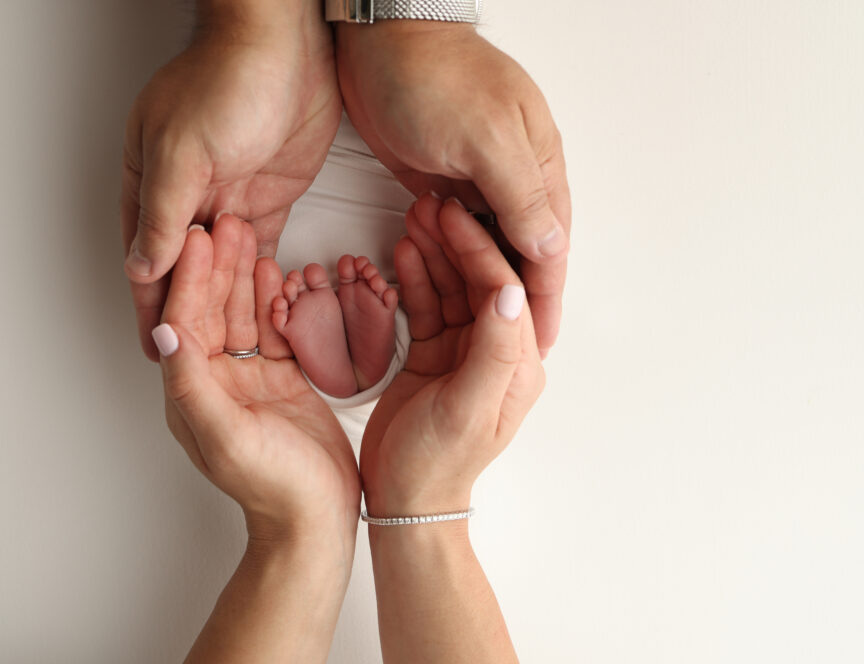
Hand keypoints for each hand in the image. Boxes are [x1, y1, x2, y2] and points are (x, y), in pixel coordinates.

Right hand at [123, 1, 341, 360]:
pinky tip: (260, 311)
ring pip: (220, 268)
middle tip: (191, 361)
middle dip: (185, 315)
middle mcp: (188, 197)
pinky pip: (259, 252)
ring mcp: (229, 200)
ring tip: (228, 349)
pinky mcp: (269, 201)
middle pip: (181, 270)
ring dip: (221, 304)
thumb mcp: (183, 153)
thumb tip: (142, 269)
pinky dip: (258, 281)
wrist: (287, 46)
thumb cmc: (227, 80)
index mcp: (152, 184)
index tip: (155, 348)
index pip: (145, 258)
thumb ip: (165, 216)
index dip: (149, 305)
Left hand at [153, 215, 359, 558]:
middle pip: (212, 310)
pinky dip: (276, 300)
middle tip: (225, 221)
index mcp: (190, 393)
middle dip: (216, 264)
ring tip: (248, 233)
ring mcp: (248, 379)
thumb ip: (191, 383)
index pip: (185, 322)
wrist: (316, 518)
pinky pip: (275, 330)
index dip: (190, 278)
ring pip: (243, 314)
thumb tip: (162, 332)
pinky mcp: (281, 379)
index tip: (197, 238)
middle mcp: (214, 381)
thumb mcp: (225, 436)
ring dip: (244, 274)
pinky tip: (276, 270)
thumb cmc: (272, 488)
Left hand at [335, 21, 570, 356]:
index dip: (546, 302)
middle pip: (524, 254)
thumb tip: (553, 248)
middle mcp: (515, 177)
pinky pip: (456, 231)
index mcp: (539, 166)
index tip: (541, 349)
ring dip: (481, 281)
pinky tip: (441, 276)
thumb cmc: (432, 77)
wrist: (378, 41)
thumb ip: (521, 195)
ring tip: (473, 327)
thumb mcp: (485, 138)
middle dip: (518, 302)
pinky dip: (451, 255)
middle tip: (508, 354)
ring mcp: (478, 180)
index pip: (550, 249)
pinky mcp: (442, 180)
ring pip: (489, 246)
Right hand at [360, 194, 545, 515]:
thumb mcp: (468, 409)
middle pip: (478, 280)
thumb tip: (512, 292)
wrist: (404, 498)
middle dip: (456, 241)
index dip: (480, 250)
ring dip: (434, 252)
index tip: (455, 217)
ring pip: (451, 287)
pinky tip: (402, 250)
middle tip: (430, 205)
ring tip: (413, 216)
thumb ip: (494, 352)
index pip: (504, 290)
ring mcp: (462, 350)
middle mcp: (495, 351)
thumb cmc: (438, 463)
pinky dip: (415, 277)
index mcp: (518, 364)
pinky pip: (427, 304)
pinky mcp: (433, 352)